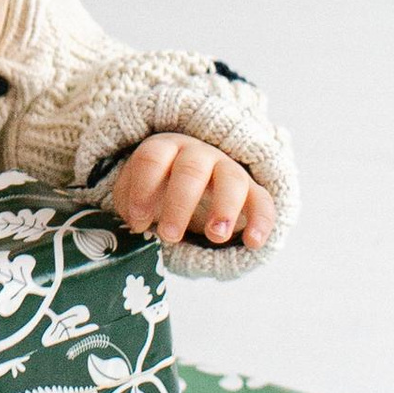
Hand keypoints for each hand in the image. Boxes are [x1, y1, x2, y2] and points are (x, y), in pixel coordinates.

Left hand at [111, 132, 279, 252]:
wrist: (194, 184)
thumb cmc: (159, 189)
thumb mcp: (136, 192)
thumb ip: (130, 203)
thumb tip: (136, 222)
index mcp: (165, 149)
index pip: (152, 158)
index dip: (142, 189)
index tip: (137, 221)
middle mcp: (198, 154)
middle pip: (191, 169)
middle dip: (180, 203)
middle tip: (169, 235)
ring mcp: (228, 169)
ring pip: (232, 180)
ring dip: (224, 207)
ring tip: (215, 236)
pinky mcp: (252, 190)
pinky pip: (263, 201)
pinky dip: (261, 221)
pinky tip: (253, 243)